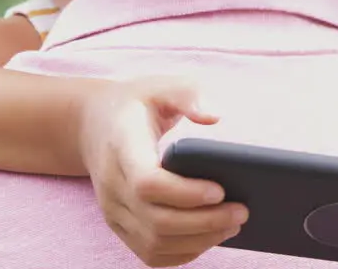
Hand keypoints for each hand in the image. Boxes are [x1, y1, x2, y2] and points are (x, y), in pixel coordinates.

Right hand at [76, 77, 248, 265]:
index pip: (147, 183)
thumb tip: (214, 116)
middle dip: (205, 222)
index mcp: (121, 146)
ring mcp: (112, 209)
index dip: (185, 193)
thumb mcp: (161, 85)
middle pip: (156, 220)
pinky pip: (150, 253)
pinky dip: (183, 253)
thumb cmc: (137, 104)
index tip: (221, 190)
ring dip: (199, 241)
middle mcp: (111, 183)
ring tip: (233, 225)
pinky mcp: (119, 225)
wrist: (94, 123)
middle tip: (242, 211)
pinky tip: (210, 238)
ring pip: (154, 243)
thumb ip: (189, 94)